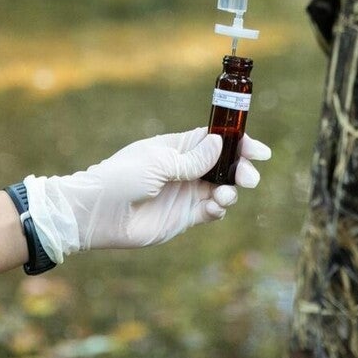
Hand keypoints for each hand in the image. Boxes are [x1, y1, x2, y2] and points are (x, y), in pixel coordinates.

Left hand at [24, 127, 270, 261]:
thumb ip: (191, 159)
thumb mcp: (158, 163)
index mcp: (176, 148)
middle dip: (242, 169)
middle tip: (249, 177)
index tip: (259, 151)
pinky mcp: (184, 218)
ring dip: (232, 190)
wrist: (98, 214)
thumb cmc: (121, 179)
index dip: (239, 143)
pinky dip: (220, 209)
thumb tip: (220, 144)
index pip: (215, 140)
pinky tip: (214, 207)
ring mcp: (185, 193)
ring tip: (223, 195)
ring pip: (222, 188)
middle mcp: (185, 169)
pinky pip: (212, 211)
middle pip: (225, 165)